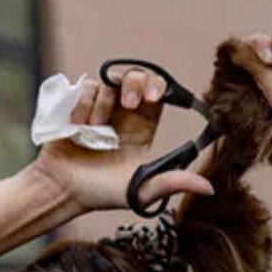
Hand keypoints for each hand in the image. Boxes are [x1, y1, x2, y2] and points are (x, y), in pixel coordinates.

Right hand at [29, 70, 212, 212]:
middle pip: (137, 77)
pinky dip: (84, 102)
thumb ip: (173, 183)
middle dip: (136, 83)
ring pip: (110, 81)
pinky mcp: (77, 105)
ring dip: (104, 102)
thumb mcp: (141, 189)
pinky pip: (86, 86)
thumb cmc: (100, 193)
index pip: (158, 94)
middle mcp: (122, 114)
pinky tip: (79, 124)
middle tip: (129, 104)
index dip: (159, 88)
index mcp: (142, 127)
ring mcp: (99, 108)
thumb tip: (210, 188)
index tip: (154, 97)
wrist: (61, 190)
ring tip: (94, 127)